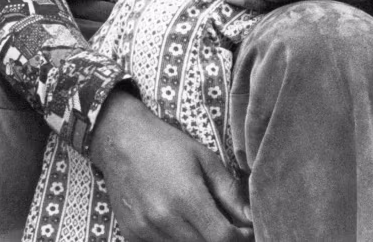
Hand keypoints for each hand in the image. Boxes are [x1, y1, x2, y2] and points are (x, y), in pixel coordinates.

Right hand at [90, 88, 250, 241]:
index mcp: (186, 197)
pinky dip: (177, 241)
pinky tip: (181, 224)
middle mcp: (164, 219)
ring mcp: (144, 230)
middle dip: (222, 240)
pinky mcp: (131, 236)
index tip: (246, 231)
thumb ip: (230, 192)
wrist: (122, 141)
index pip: (222, 238)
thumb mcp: (205, 160)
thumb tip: (250, 218)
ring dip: (200, 241)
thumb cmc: (168, 146)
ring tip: (204, 221)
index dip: (240, 238)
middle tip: (229, 226)